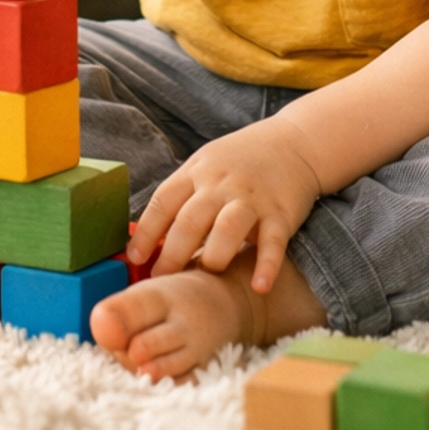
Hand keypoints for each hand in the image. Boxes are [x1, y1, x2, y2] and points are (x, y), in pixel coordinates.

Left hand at [127, 117, 323, 295]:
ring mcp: (251, 198)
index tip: (134, 258)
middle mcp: (221, 184)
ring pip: (228, 227)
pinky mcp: (281, 213)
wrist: (294, 143)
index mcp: (196, 173)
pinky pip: (273, 242)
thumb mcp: (204, 166)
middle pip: (190, 220)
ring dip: (215, 255)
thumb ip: (180, 197)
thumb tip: (146, 238)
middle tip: (162, 282)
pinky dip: (266, 265)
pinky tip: (259, 286)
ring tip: (209, 275)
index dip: (146, 232)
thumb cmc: (239, 162)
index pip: (163, 202)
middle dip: (172, 254)